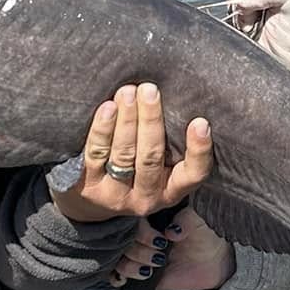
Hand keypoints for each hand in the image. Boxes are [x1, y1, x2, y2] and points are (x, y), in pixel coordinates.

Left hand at [50, 82, 213, 223]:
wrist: (90, 199)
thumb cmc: (135, 166)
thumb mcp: (159, 163)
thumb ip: (170, 139)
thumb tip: (169, 94)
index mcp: (171, 190)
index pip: (193, 174)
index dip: (199, 150)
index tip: (201, 122)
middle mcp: (146, 197)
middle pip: (151, 157)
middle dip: (151, 120)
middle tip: (149, 90)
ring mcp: (116, 195)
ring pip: (124, 154)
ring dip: (127, 120)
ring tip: (127, 92)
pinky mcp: (89, 188)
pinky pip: (96, 154)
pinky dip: (103, 129)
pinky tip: (108, 108)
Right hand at [106, 206, 235, 289]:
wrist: (211, 261)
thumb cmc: (203, 234)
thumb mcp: (200, 221)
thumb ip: (187, 220)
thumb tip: (171, 231)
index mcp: (150, 215)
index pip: (131, 219)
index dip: (141, 231)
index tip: (160, 239)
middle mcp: (139, 233)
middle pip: (120, 239)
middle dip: (140, 250)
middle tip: (161, 252)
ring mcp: (136, 252)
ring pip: (118, 257)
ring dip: (133, 264)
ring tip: (157, 264)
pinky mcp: (137, 271)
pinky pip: (116, 274)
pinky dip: (120, 276)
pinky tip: (137, 275)